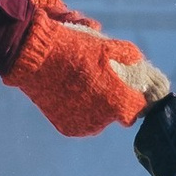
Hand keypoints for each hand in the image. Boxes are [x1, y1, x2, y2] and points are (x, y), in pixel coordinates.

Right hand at [6, 0, 156, 136]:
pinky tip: (72, 96)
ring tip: (85, 89)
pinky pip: (81, 123)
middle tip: (103, 85)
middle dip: (114, 102)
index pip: (137, 108)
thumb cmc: (75, 51)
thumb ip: (126, 53)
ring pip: (99, 121)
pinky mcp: (68, 128)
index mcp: (118, 102)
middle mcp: (103, 119)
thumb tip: (136, 58)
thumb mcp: (104, 46)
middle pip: (118, 114)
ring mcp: (84, 126)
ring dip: (97, 109)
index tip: (129, 89)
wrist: (38, 60)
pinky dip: (79, 113)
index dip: (134, 97)